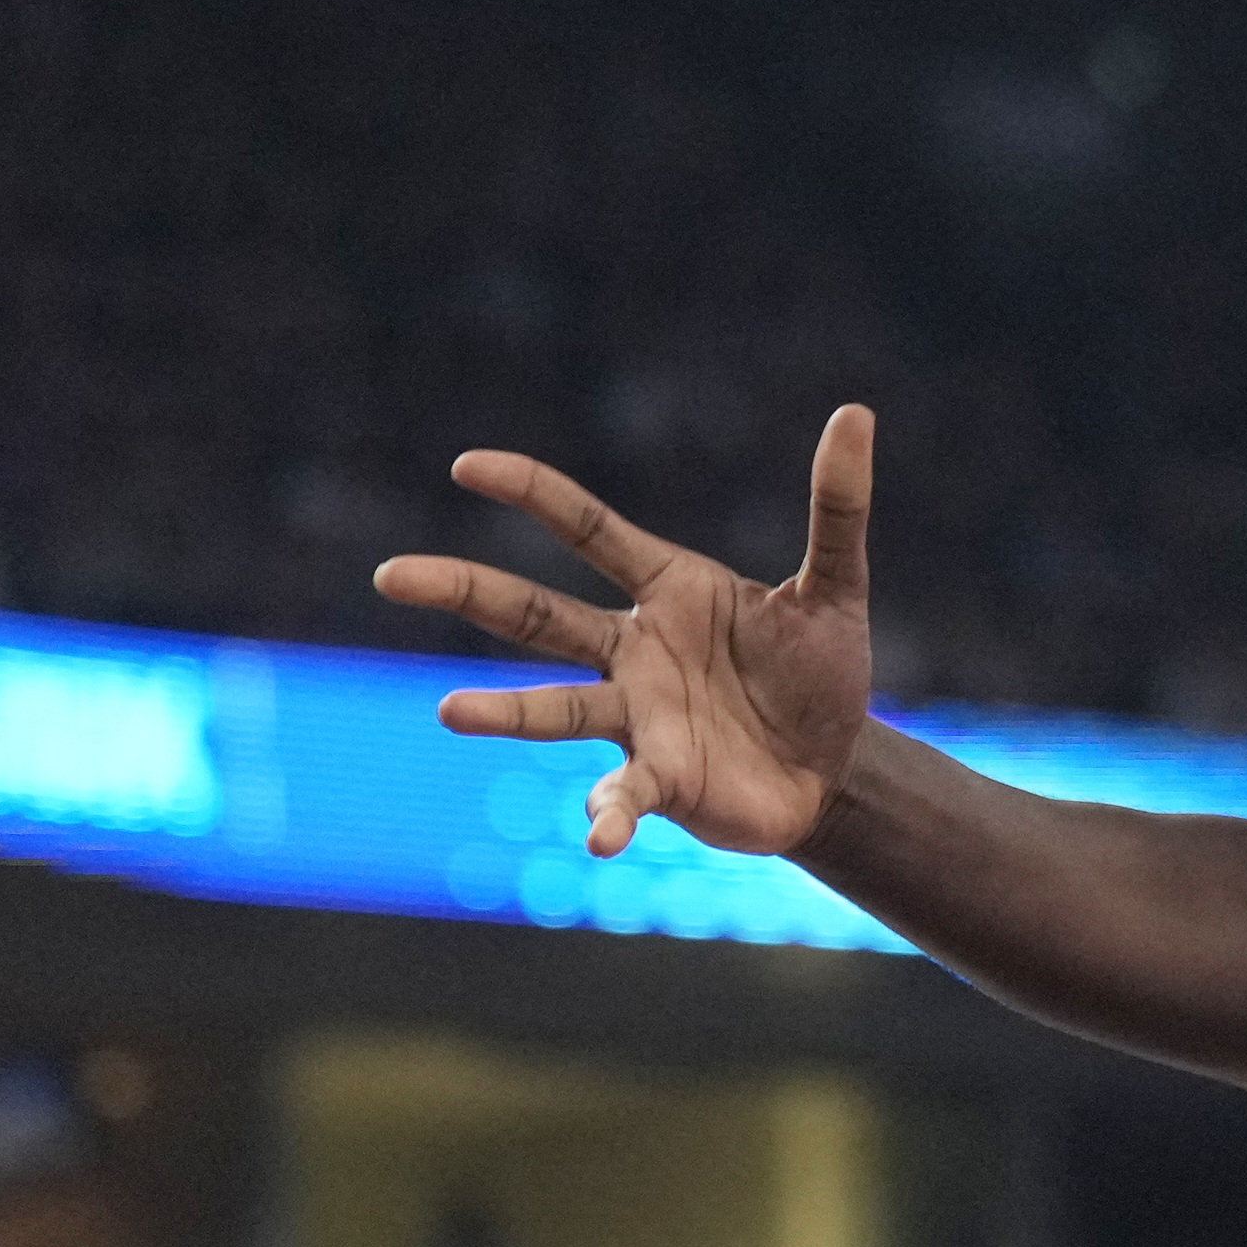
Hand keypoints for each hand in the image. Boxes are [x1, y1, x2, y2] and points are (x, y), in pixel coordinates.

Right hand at [372, 404, 879, 858]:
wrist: (836, 768)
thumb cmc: (822, 673)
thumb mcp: (838, 588)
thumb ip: (837, 508)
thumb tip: (855, 414)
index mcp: (670, 591)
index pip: (590, 530)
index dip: (533, 494)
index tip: (468, 464)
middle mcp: (635, 651)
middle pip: (535, 614)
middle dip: (466, 591)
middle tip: (391, 574)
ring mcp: (637, 719)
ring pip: (553, 707)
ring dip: (504, 711)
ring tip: (450, 710)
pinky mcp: (659, 782)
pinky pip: (623, 794)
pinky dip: (609, 812)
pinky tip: (600, 832)